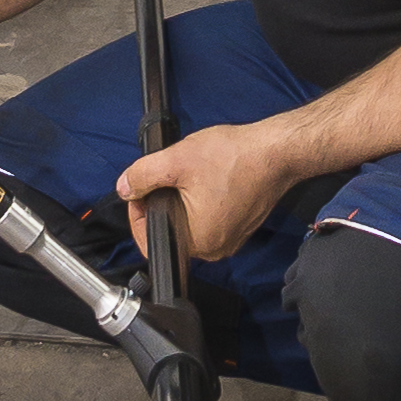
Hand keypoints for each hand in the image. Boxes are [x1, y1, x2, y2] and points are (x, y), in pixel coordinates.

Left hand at [117, 123, 297, 264]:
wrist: (276, 152)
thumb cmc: (234, 158)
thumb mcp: (176, 160)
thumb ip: (142, 176)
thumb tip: (124, 187)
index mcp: (198, 241)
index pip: (149, 240)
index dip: (137, 211)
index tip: (140, 188)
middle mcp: (215, 248)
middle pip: (170, 229)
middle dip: (161, 202)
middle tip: (167, 175)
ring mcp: (230, 239)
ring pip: (189, 223)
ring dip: (182, 200)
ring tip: (189, 174)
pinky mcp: (240, 227)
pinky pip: (209, 219)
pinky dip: (202, 201)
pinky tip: (209, 179)